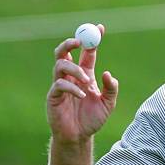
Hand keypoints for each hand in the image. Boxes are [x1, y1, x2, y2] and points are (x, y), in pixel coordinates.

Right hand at [46, 24, 118, 143]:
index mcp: (85, 74)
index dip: (92, 39)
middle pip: (64, 52)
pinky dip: (72, 88)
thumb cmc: (93, 119)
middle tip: (80, 42)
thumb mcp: (108, 103)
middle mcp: (71, 76)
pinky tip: (81, 95)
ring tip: (87, 82)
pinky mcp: (53, 96)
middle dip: (70, 43)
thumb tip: (108, 73)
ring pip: (60, 65)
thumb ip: (111, 88)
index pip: (87, 52)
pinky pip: (59, 85)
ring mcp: (60, 85)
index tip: (100, 27)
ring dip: (75, 70)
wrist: (80, 137)